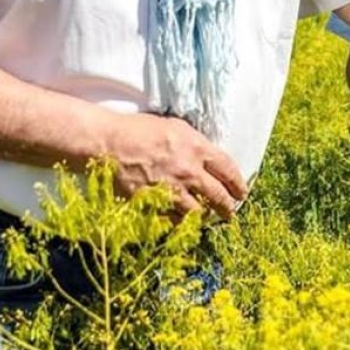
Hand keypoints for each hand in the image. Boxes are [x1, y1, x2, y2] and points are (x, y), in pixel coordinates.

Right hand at [104, 112, 247, 220]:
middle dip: (228, 207)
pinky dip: (179, 222)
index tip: (242, 192)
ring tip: (208, 218)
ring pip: (198, 212)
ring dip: (205, 216)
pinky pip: (173, 220)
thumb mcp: (175, 127)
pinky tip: (181, 221)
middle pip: (218, 196)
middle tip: (231, 212)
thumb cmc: (139, 129)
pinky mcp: (153, 204)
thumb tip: (208, 156)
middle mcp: (188, 171)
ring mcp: (171, 190)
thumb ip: (195, 143)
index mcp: (197, 148)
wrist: (108, 143)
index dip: (238, 183)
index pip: (228, 169)